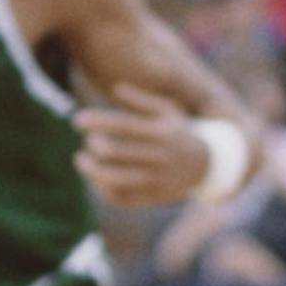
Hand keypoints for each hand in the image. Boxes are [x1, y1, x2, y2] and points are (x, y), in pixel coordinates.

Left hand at [74, 84, 211, 206]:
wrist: (207, 166)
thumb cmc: (179, 132)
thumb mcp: (168, 111)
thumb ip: (141, 100)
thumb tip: (115, 87)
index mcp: (162, 131)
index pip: (124, 125)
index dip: (98, 121)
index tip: (77, 119)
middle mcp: (159, 156)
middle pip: (114, 151)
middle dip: (93, 144)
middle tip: (88, 140)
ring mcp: (155, 179)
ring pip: (113, 178)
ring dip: (90, 169)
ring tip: (81, 159)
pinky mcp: (151, 197)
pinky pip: (120, 197)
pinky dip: (101, 188)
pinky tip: (96, 177)